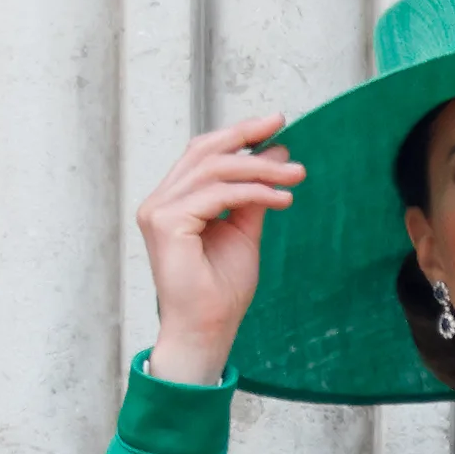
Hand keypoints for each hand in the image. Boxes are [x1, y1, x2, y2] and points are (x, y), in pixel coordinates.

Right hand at [136, 115, 307, 384]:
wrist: (208, 329)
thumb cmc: (221, 290)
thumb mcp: (244, 232)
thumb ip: (253, 196)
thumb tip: (275, 155)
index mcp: (173, 201)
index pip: (203, 154)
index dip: (238, 135)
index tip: (275, 124)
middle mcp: (159, 201)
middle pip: (205, 152)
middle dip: (246, 137)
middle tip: (283, 128)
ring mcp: (158, 211)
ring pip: (214, 170)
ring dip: (260, 169)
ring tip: (295, 176)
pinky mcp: (166, 223)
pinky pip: (217, 194)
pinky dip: (254, 192)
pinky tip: (282, 200)